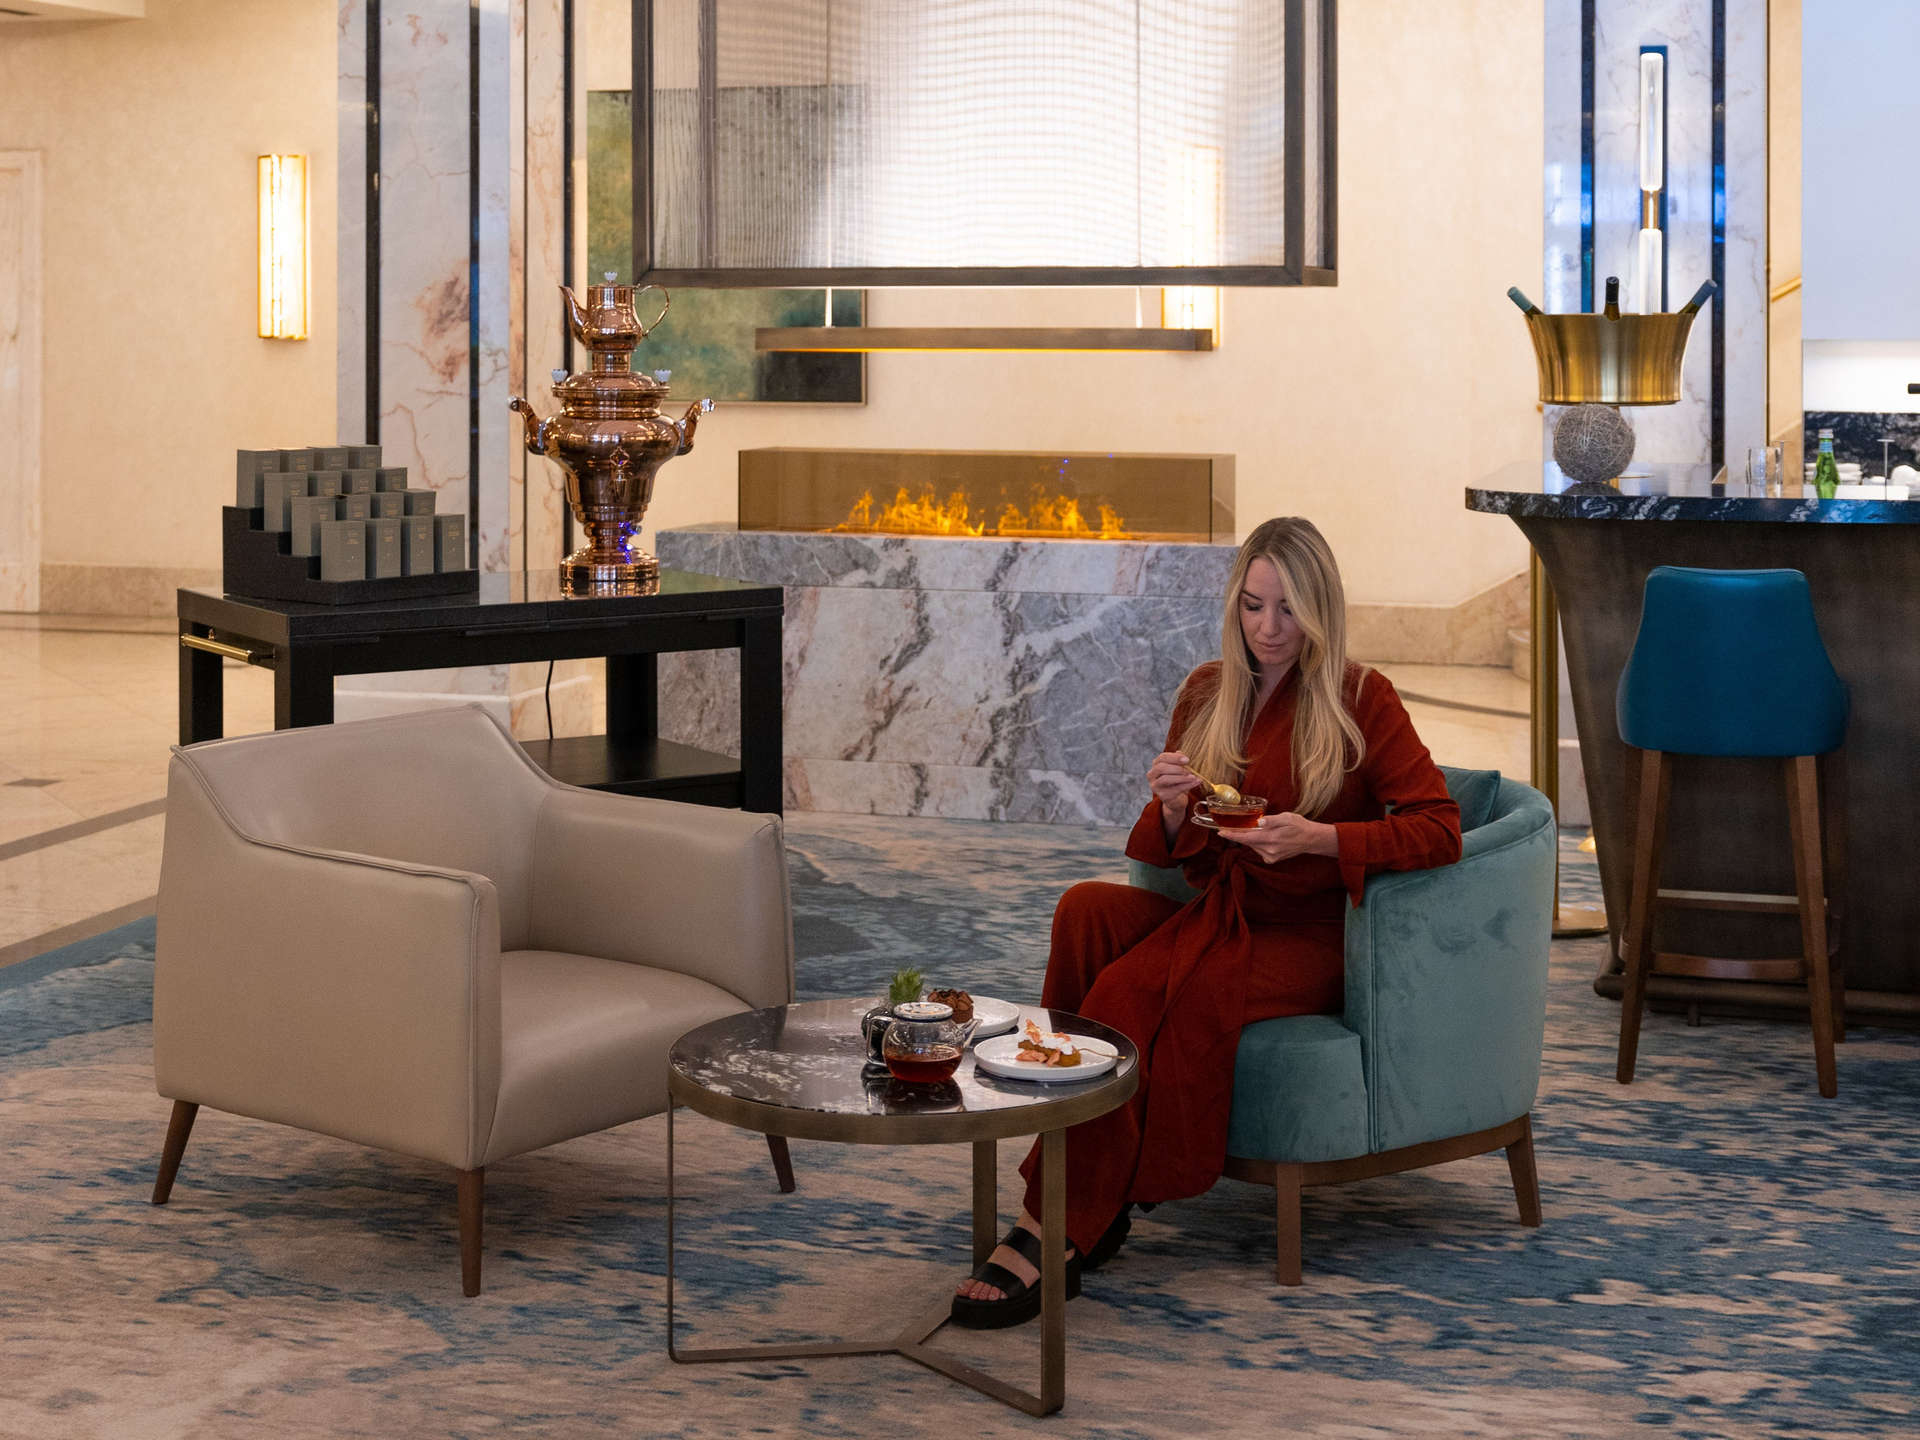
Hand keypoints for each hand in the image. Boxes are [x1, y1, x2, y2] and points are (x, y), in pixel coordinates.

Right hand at [1148, 750, 1203, 810]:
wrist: (1177, 799)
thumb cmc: (1178, 781)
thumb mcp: (1179, 769)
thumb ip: (1179, 761)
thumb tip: (1181, 753)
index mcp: (1156, 765)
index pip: (1162, 757)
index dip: (1174, 757)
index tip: (1187, 760)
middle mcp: (1152, 775)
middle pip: (1161, 768)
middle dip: (1176, 768)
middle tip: (1189, 770)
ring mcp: (1155, 786)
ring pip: (1166, 779)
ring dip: (1181, 778)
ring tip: (1193, 777)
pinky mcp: (1162, 796)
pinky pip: (1174, 789)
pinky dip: (1187, 785)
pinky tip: (1195, 783)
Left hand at [1216, 811, 1337, 863]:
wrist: (1311, 839)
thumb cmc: (1299, 826)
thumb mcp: (1286, 817)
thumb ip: (1271, 820)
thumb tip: (1259, 822)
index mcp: (1271, 838)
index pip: (1246, 837)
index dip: (1232, 835)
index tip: (1220, 832)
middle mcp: (1269, 850)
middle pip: (1248, 842)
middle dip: (1240, 835)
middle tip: (1232, 828)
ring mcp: (1271, 856)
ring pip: (1253, 846)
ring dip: (1252, 838)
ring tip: (1263, 831)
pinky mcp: (1273, 859)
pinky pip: (1259, 851)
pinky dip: (1258, 844)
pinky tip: (1267, 839)